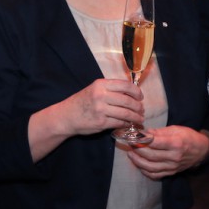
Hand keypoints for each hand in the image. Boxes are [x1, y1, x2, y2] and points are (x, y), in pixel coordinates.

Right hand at [28, 78, 142, 160]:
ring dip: (136, 117)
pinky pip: (119, 123)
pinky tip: (129, 124)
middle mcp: (101, 95)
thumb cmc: (82, 102)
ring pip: (126, 113)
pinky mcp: (101, 123)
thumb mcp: (95, 89)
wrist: (66, 116)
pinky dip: (126, 124)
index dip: (136, 91)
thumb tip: (131, 94)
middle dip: (138, 107)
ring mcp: (101, 110)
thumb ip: (111, 89)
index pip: (125, 85)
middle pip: (128, 101)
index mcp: (101, 84)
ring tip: (139, 118)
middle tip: (141, 110)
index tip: (140, 97)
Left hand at [125, 126, 208, 178]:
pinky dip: (145, 171)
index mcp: (176, 143)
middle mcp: (174, 157)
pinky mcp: (171, 172)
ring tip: (131, 154)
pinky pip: (155, 175)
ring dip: (138, 161)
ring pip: (151, 167)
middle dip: (137, 150)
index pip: (154, 142)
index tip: (133, 136)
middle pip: (150, 155)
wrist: (201, 150)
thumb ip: (159, 132)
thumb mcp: (176, 129)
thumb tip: (144, 133)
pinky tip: (139, 164)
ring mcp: (172, 167)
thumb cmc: (188, 136)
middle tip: (129, 144)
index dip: (141, 139)